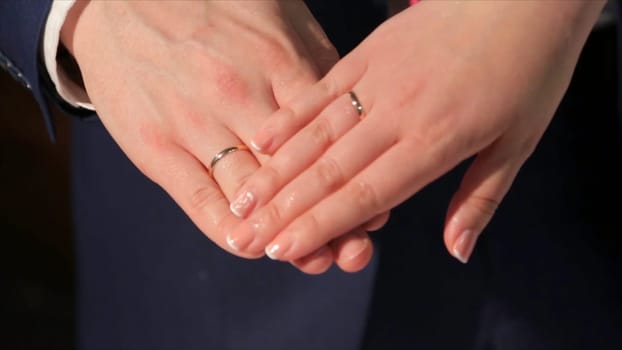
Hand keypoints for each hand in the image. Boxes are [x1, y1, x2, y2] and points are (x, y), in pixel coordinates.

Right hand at [60, 0, 374, 271]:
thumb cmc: (215, 12)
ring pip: (250, 193)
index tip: (375, 211)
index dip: (352, 178)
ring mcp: (194, 122)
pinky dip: (227, 228)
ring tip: (313, 259)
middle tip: (353, 252)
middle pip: (293, 173)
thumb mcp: (278, 21)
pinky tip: (249, 246)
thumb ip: (316, 69)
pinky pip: (199, 199)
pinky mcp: (156, 145)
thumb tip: (352, 114)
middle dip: (326, 217)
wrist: (123, 1)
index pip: (326, 136)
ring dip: (284, 232)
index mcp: (279, 64)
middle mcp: (239, 96)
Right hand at [226, 0, 605, 265]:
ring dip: (276, 170)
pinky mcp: (368, 54)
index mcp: (437, 140)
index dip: (322, 224)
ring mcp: (378, 80)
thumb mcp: (520, 142)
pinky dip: (289, 118)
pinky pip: (320, 91)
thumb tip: (458, 252)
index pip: (366, 193)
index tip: (284, 249)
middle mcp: (398, 113)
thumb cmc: (529, 68)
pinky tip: (260, 141)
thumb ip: (480, 200)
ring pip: (316, 134)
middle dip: (285, 209)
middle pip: (330, 169)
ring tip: (242, 199)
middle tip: (246, 237)